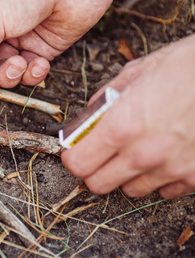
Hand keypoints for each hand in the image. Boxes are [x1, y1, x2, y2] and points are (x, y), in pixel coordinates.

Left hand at [62, 34, 194, 198]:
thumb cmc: (186, 67)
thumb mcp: (136, 73)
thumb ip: (105, 100)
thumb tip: (88, 117)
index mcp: (121, 126)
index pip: (77, 164)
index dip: (73, 156)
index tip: (76, 149)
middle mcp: (143, 154)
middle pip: (98, 184)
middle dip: (95, 170)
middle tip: (102, 154)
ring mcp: (171, 169)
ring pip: (132, 190)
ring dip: (128, 174)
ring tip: (139, 150)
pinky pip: (165, 191)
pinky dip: (160, 178)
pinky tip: (165, 156)